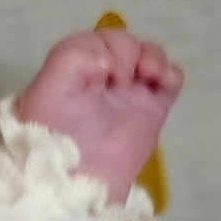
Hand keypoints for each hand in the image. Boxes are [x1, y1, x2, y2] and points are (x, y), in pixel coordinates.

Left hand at [13, 27, 183, 202]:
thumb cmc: (57, 134)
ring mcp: (128, 93)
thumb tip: (110, 60)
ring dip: (153, 56)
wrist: (78, 180)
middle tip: (122, 79)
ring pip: (149, 55)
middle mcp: (100, 78)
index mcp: (72, 70)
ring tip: (149, 75)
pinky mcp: (151, 110)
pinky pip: (170, 80)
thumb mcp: (48, 86)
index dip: (104, 47)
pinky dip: (171, 73)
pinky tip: (162, 82)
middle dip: (129, 51)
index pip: (96, 40)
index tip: (103, 71)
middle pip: (125, 43)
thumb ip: (73, 55)